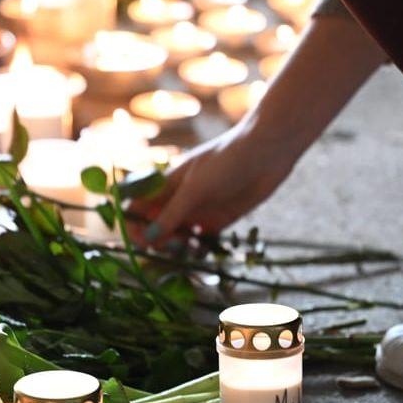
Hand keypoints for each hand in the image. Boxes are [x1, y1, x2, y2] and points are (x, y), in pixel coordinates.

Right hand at [127, 119, 298, 244]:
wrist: (267, 152)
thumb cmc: (226, 161)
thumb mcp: (195, 188)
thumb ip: (171, 214)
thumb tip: (147, 238)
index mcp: (166, 184)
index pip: (138, 208)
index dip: (135, 226)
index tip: (143, 242)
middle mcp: (179, 199)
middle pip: (156, 227)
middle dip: (159, 241)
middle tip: (174, 244)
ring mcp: (199, 210)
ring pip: (177, 238)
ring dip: (178, 248)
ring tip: (190, 247)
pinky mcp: (219, 221)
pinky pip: (201, 242)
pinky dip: (198, 250)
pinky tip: (202, 250)